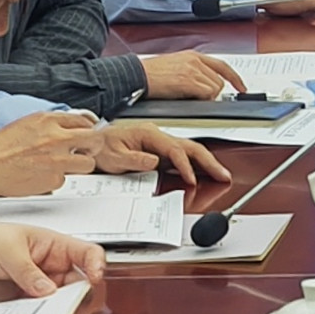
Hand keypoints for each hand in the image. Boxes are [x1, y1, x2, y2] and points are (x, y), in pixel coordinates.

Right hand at [0, 109, 104, 199]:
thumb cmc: (0, 146)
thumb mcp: (27, 123)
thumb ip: (51, 125)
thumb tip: (69, 127)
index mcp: (48, 120)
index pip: (84, 121)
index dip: (88, 129)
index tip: (89, 134)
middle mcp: (56, 138)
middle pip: (95, 140)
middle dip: (94, 145)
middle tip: (88, 150)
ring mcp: (57, 159)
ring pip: (88, 163)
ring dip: (81, 164)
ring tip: (68, 164)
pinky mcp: (54, 179)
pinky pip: (65, 179)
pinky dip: (57, 178)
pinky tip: (44, 174)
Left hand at [0, 220, 105, 297]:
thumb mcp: (8, 249)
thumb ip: (28, 271)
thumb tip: (47, 289)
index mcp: (55, 246)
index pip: (88, 254)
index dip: (96, 266)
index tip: (94, 277)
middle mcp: (53, 269)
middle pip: (80, 286)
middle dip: (78, 298)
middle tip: (68, 306)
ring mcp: (42, 289)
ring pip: (64, 305)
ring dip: (60, 313)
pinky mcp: (28, 306)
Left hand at [101, 120, 226, 187]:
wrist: (91, 143)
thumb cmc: (100, 147)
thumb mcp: (113, 156)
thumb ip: (134, 159)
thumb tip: (153, 162)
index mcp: (148, 134)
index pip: (174, 149)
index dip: (185, 165)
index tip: (191, 180)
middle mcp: (157, 136)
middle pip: (190, 146)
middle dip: (209, 161)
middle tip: (223, 174)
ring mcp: (159, 143)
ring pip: (189, 150)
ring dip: (206, 162)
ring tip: (221, 174)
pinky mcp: (159, 151)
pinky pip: (182, 156)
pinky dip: (196, 164)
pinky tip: (203, 173)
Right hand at [137, 50, 246, 100]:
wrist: (136, 76)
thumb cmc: (150, 75)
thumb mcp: (175, 67)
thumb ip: (192, 72)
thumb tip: (205, 87)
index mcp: (192, 56)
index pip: (222, 66)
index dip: (235, 78)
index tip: (241, 87)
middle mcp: (195, 60)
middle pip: (219, 81)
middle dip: (213, 93)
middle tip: (198, 98)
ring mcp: (192, 70)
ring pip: (215, 89)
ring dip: (206, 97)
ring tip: (187, 97)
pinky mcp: (188, 80)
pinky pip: (206, 94)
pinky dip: (201, 99)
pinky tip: (187, 98)